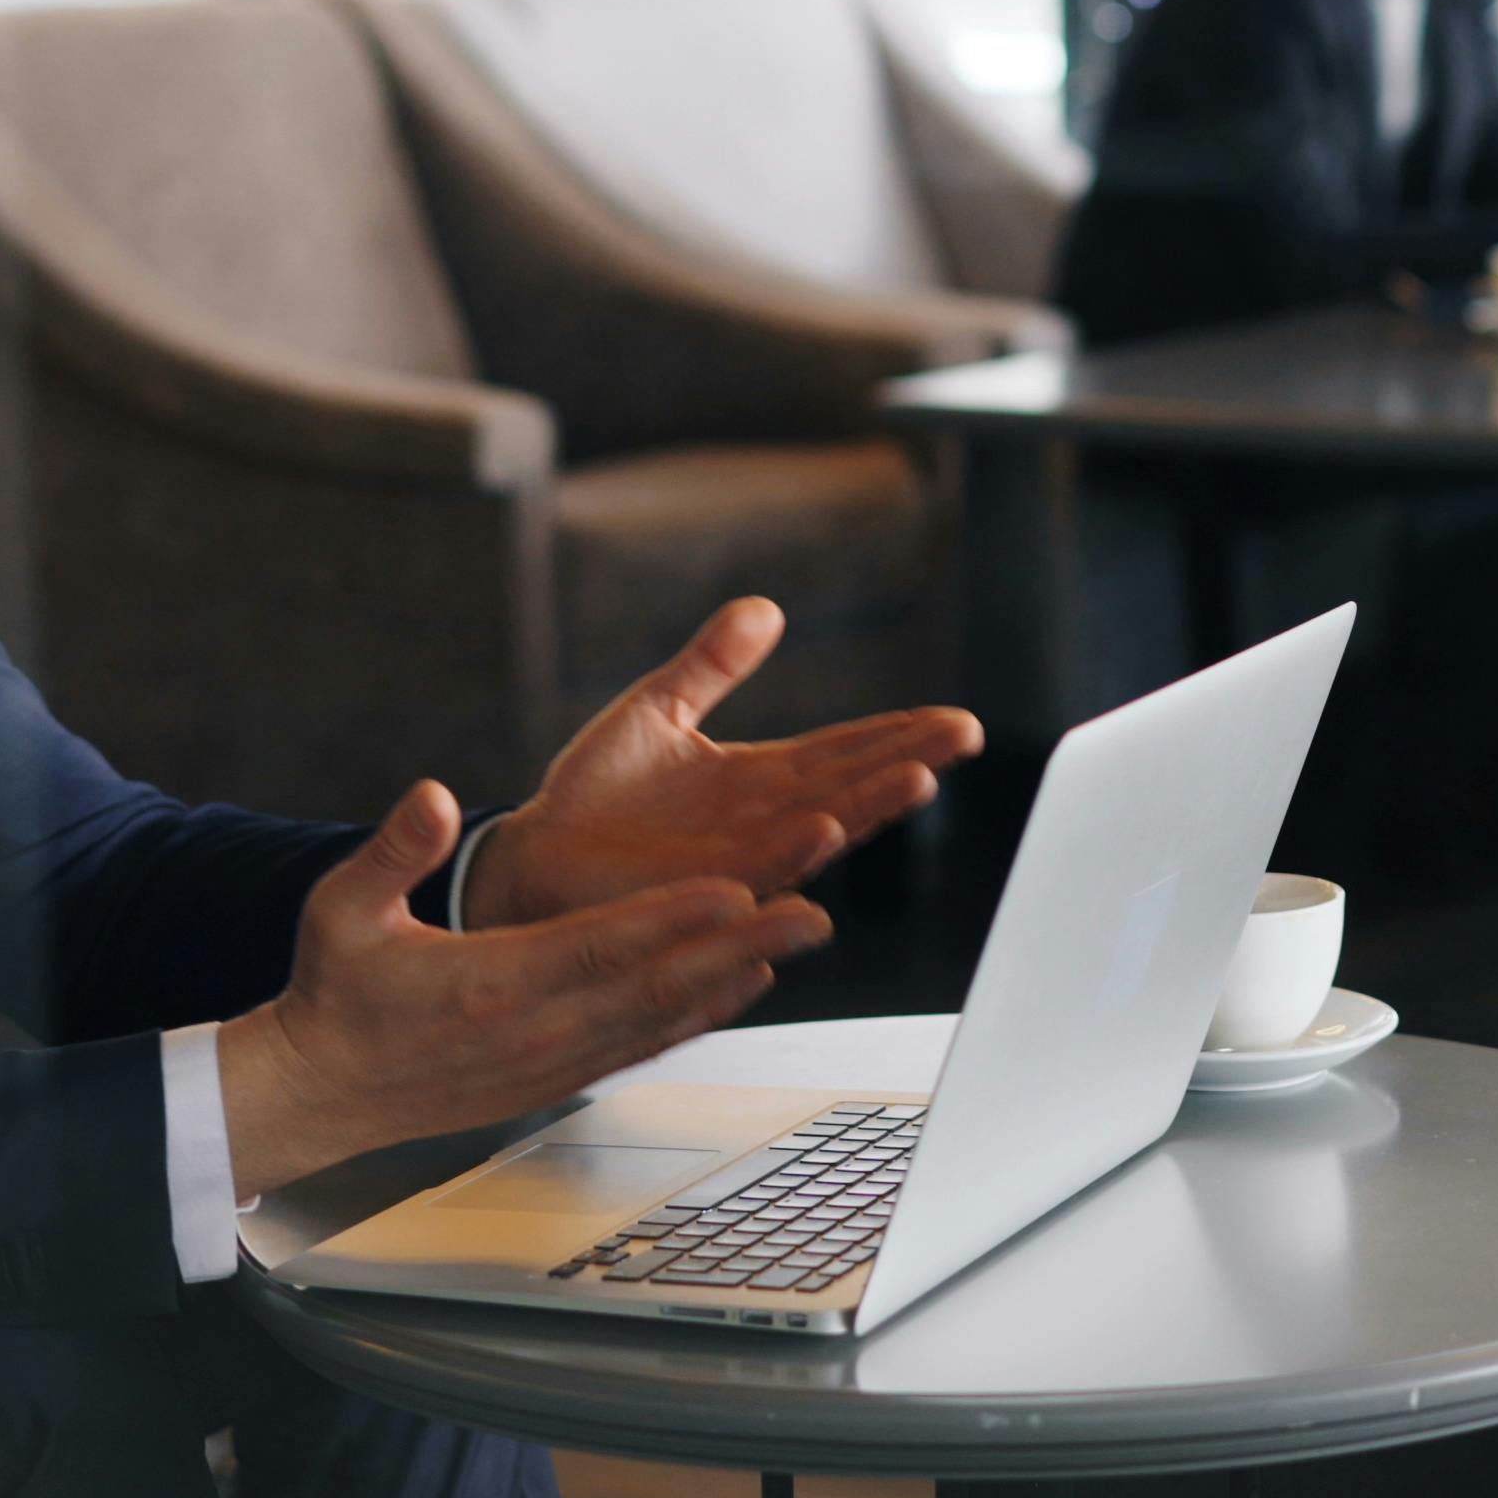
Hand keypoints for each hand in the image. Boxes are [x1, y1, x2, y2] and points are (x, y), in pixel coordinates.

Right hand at [214, 782, 830, 1195]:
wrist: (322, 1092)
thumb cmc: (334, 993)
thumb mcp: (340, 911)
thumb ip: (393, 852)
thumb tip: (434, 796)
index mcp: (490, 984)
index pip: (597, 945)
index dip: (670, 918)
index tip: (733, 889)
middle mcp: (537, 1029)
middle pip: (657, 982)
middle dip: (740, 946)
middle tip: (812, 910)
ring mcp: (554, 1062)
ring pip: (664, 1016)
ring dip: (738, 976)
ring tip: (801, 934)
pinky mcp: (559, 1079)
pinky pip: (645, 1042)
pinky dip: (700, 1013)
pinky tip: (742, 984)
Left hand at [465, 597, 983, 930]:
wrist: (534, 856)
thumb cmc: (597, 796)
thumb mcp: (658, 708)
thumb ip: (712, 664)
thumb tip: (766, 607)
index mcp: (762, 779)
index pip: (846, 751)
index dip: (900, 734)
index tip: (957, 721)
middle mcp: (766, 823)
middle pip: (853, 785)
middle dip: (909, 760)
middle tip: (962, 736)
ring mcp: (739, 860)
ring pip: (821, 831)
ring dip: (870, 807)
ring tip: (917, 778)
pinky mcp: (701, 889)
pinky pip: (757, 870)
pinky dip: (793, 852)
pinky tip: (825, 828)